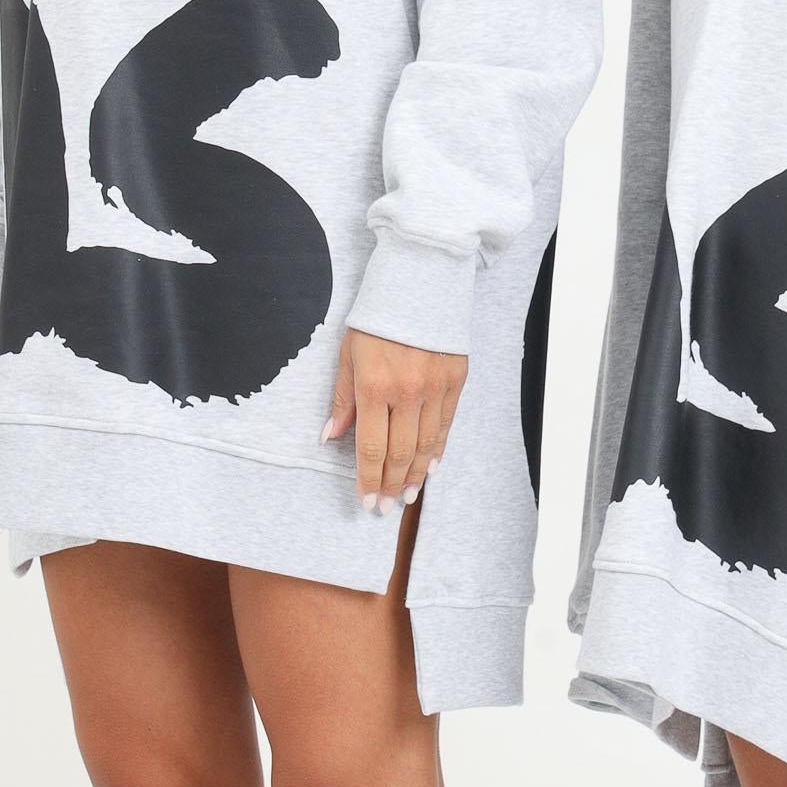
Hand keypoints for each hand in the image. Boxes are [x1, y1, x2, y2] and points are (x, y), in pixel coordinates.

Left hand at [322, 327, 466, 511]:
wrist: (419, 279)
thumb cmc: (377, 317)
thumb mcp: (349, 352)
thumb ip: (342, 397)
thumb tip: (331, 436)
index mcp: (374, 385)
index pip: (370, 447)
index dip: (368, 479)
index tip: (366, 500)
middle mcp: (407, 391)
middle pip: (400, 453)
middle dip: (391, 485)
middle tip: (386, 507)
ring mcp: (435, 386)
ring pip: (426, 445)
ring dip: (417, 475)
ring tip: (408, 495)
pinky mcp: (455, 379)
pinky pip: (446, 424)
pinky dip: (438, 450)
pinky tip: (432, 467)